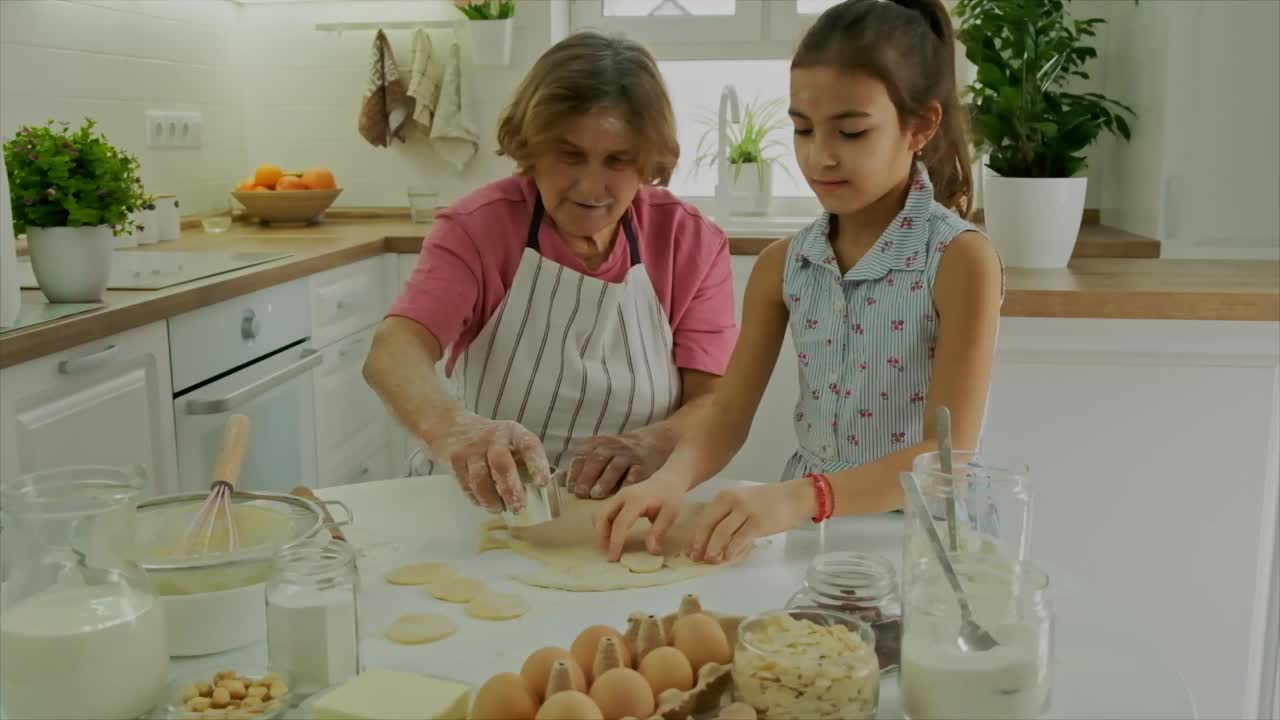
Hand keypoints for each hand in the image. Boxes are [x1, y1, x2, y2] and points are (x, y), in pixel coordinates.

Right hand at [424, 411, 551, 513]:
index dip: (537, 464)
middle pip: (502, 465)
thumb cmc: (492, 440)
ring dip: (492, 500)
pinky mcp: (455, 462)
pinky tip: (485, 504)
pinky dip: (478, 499)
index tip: (543, 484)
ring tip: (500, 509)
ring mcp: (471, 450)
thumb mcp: (510, 441)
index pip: (529, 445)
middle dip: (511, 490)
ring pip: (481, 480)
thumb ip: (524, 460)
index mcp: (513, 432)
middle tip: (519, 508)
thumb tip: (542, 491)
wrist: (451, 427)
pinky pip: (467, 486)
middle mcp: (493, 438)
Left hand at [566, 425, 674, 498]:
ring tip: (596, 495)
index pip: (583, 454)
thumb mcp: (603, 450)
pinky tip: (621, 494)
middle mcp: (615, 446)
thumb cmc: (623, 451)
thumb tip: (558, 480)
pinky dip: (628, 483)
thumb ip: (583, 464)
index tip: (570, 487)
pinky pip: (635, 474)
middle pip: (598, 459)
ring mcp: (631, 454)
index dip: (576, 470)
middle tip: (581, 493)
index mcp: (601, 443)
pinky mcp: (645, 464)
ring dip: (604, 480)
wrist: (659, 440)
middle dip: (587, 476)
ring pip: (615, 466)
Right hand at [593, 472, 689, 560]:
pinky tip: (610, 536)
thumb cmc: (670, 497)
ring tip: (608, 547)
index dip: (615, 541)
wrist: (668, 480)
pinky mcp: (616, 499)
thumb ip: (658, 532)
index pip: (620, 523)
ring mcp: (617, 496)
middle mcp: (622, 496)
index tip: (613, 558)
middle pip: (603, 517)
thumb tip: (651, 551)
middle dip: (602, 536)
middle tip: (607, 554)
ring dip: (601, 532)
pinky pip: (605, 513)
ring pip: (601, 515)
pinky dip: (604, 526)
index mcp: (636, 500)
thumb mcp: (670, 514)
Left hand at [689, 480, 815, 563]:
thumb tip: (712, 540)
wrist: (794, 497)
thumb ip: (728, 516)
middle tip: (698, 559)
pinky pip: (739, 540)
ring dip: (714, 550)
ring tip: (712, 561)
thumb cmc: (768, 501)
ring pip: (722, 534)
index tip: (691, 551)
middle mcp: (732, 501)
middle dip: (701, 544)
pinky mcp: (758, 523)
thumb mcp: (743, 501)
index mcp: (725, 496)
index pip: (704, 517)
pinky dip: (731, 551)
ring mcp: (745, 512)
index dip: (696, 536)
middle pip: (709, 526)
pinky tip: (728, 558)